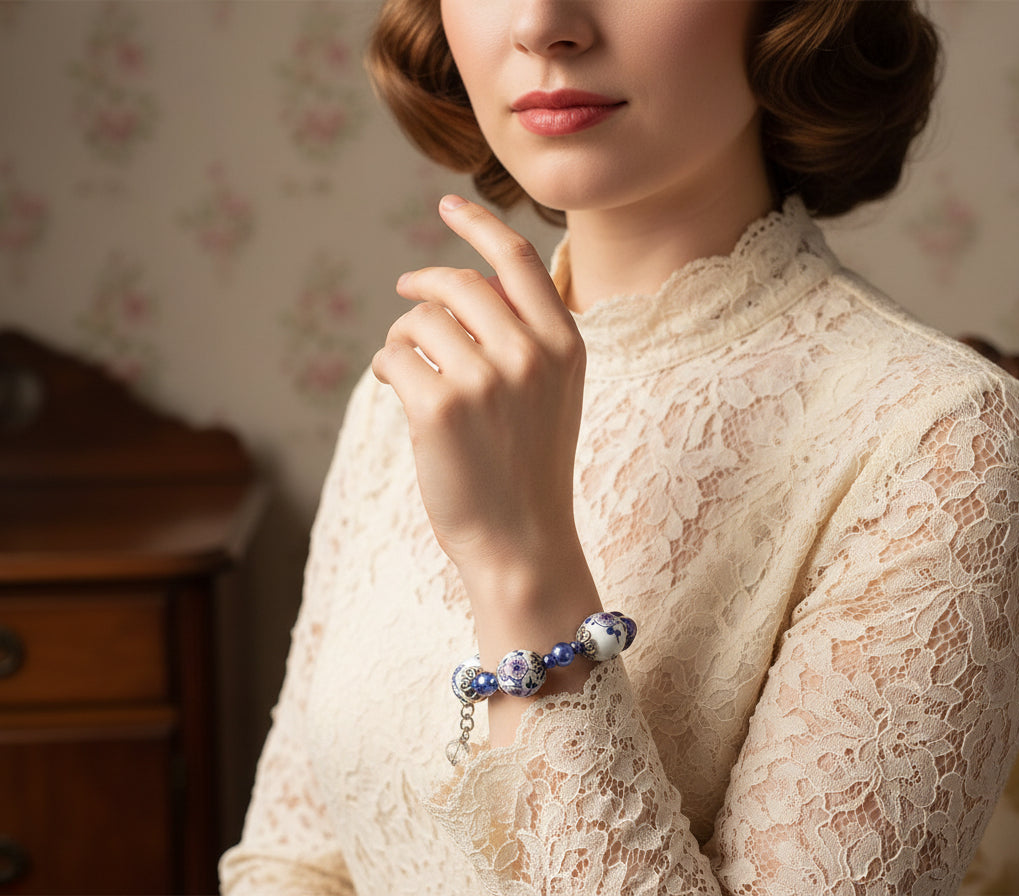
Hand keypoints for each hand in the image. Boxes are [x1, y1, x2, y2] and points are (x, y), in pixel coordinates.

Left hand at [372, 196, 586, 600]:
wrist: (522, 543)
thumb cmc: (530, 467)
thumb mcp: (552, 393)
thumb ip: (525, 335)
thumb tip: (462, 283)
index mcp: (567, 344)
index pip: (517, 259)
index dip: (477, 224)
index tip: (446, 205)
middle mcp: (532, 354)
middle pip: (458, 283)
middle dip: (422, 285)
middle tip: (405, 296)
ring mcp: (487, 380)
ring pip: (419, 320)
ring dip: (402, 337)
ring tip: (408, 367)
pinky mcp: (440, 408)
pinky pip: (392, 358)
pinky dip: (386, 369)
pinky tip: (399, 392)